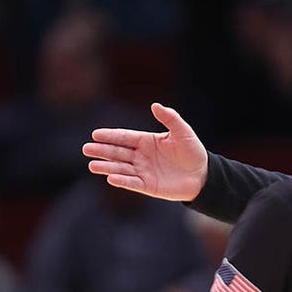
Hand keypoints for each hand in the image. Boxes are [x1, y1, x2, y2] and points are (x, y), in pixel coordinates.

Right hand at [83, 102, 208, 200]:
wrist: (203, 175)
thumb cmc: (193, 152)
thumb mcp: (183, 132)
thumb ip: (170, 118)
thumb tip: (155, 105)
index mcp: (146, 141)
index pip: (124, 137)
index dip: (110, 136)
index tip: (96, 134)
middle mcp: (141, 156)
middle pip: (118, 152)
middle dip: (103, 151)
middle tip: (87, 149)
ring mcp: (143, 171)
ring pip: (121, 168)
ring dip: (107, 166)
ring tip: (92, 165)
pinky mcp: (147, 186)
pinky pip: (132, 182)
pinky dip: (122, 180)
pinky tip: (111, 178)